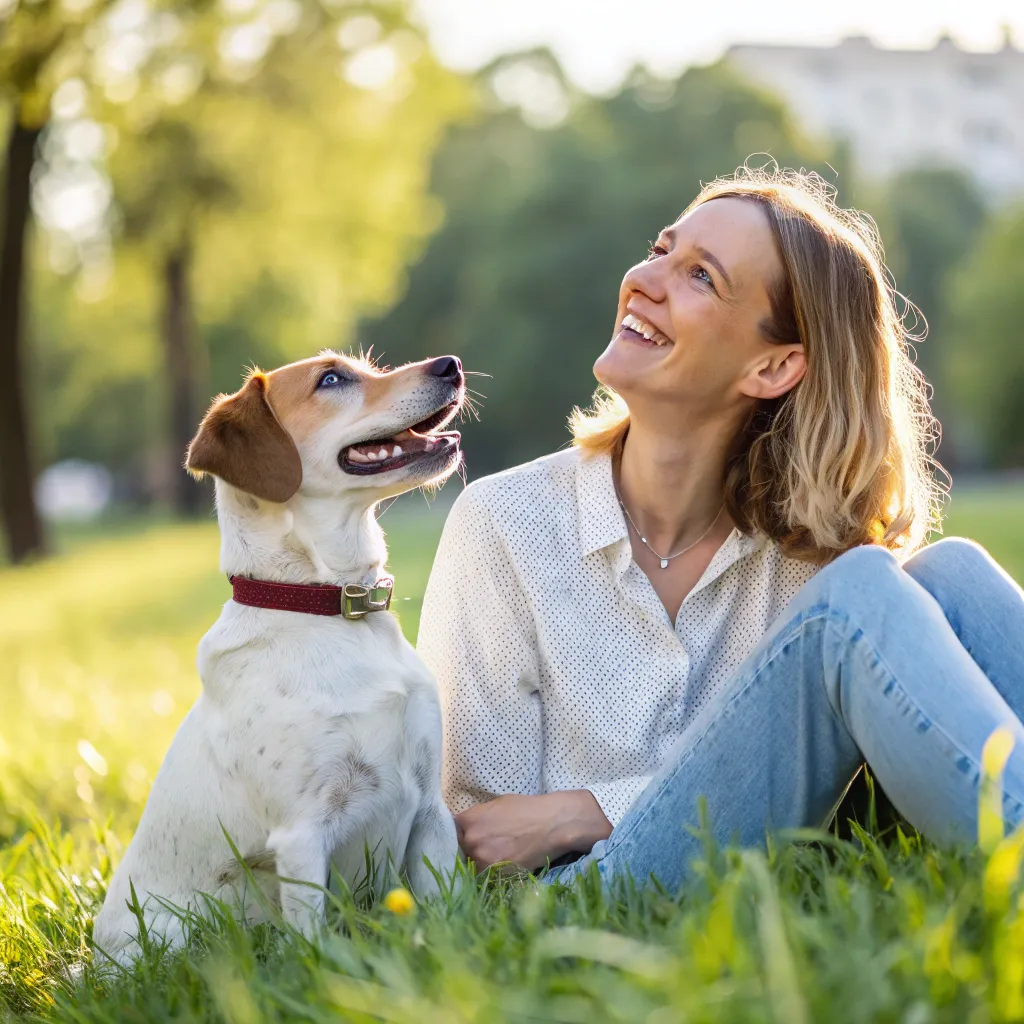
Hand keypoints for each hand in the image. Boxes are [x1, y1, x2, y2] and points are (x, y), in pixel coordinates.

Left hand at [454, 790, 611, 871]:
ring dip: (476, 864)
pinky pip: (485, 878)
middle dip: (463, 851)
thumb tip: (459, 826)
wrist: (552, 824)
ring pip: (470, 867)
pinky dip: (489, 874)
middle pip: (456, 852)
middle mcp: (471, 841)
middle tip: (475, 850)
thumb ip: (474, 818)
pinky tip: (500, 864)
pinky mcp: (498, 876)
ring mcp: (484, 861)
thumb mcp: (495, 805)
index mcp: (468, 821)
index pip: (447, 833)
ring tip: (491, 857)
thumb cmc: (525, 809)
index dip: (451, 836)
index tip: (454, 839)